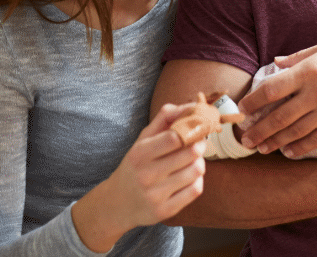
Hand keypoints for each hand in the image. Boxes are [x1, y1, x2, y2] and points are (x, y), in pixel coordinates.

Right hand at [73, 103, 205, 251]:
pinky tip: (188, 178)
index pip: (175, 137)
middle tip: (197, 144)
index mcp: (139, 153)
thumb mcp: (143, 140)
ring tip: (192, 161)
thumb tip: (191, 105)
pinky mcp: (165, 211)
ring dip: (200, 163)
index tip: (196, 129)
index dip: (192, 130)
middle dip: (199, 146)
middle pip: (191, 153)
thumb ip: (165, 118)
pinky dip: (197, 181)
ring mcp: (155, 195)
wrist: (117, 204)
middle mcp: (146, 174)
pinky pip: (196, 190)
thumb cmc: (136, 165)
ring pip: (196, 171)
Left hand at [237, 38, 316, 156]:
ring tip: (260, 148)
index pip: (271, 89)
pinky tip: (288, 153)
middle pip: (278, 116)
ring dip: (273, 142)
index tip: (241, 110)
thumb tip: (276, 63)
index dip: (252, 102)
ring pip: (294, 132)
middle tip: (244, 139)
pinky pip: (315, 141)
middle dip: (258, 130)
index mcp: (311, 69)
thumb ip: (300, 56)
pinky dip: (299, 149)